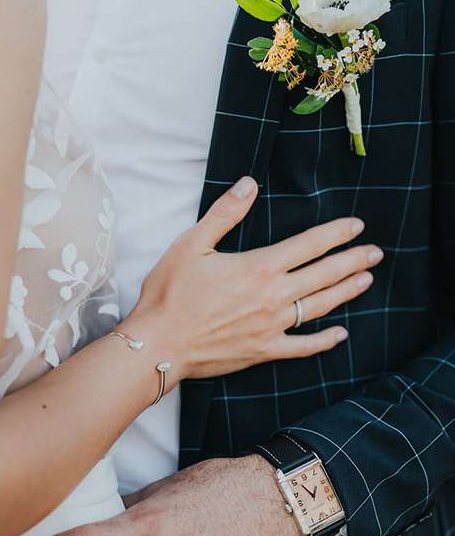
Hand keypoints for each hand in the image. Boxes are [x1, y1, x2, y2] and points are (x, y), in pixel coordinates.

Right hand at [121, 176, 381, 382]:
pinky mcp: (264, 350)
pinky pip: (302, 346)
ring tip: (366, 280)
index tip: (357, 225)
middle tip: (375, 253)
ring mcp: (272, 326)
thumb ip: (224, 213)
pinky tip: (340, 334)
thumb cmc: (171, 293)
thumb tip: (248, 184)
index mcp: (259, 267)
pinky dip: (323, 341)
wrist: (159, 343)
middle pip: (324, 274)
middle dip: (352, 261)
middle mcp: (273, 297)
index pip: (309, 245)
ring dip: (345, 291)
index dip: (336, 234)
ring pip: (319, 306)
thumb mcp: (191, 244)